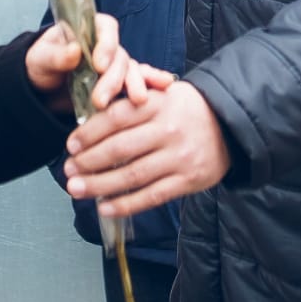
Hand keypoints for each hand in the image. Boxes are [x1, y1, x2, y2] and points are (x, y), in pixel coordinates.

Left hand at [25, 13, 175, 113]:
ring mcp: (115, 64)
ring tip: (136, 101)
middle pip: (119, 55)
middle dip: (114, 78)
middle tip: (102, 100)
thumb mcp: (41, 59)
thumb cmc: (40, 65)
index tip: (98, 65)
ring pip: (130, 71)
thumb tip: (74, 51)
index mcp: (88, 28)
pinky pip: (138, 80)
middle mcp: (106, 44)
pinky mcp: (120, 82)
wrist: (43, 87)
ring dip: (132, 86)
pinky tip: (164, 85)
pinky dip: (152, 82)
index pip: (105, 29)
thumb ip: (56, 56)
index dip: (106, 45)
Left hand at [63, 81, 229, 216]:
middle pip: (120, 149)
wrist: (232, 126)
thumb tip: (91, 121)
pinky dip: (125, 204)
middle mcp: (168, 131)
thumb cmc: (188, 110)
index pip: (117, 117)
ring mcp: (179, 158)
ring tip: (77, 189)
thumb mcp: (164, 93)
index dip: (89, 132)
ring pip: (132, 175)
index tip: (71, 145)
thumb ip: (133, 102)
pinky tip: (104, 207)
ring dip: (99, 185)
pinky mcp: (189, 181)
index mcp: (159, 105)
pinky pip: (151, 196)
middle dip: (88, 162)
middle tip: (68, 170)